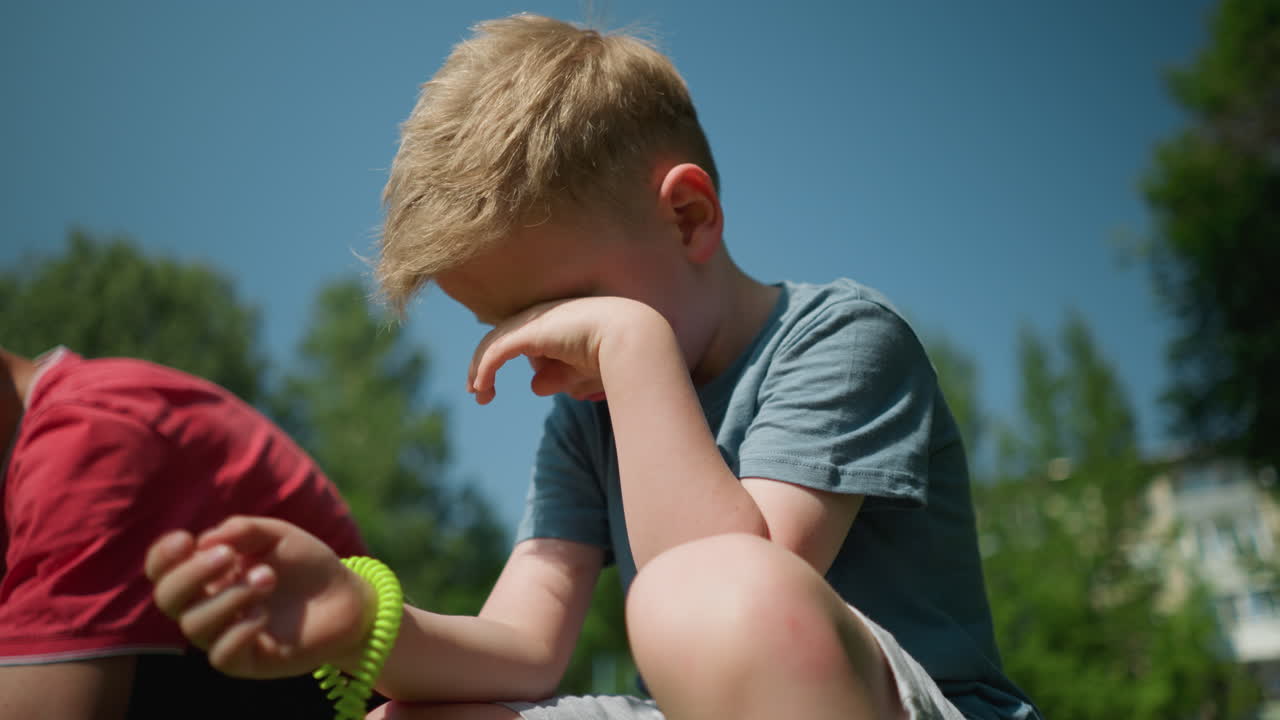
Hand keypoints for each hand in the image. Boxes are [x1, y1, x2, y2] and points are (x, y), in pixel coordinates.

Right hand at [146, 515, 373, 678]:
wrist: (347, 596)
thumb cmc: (306, 564)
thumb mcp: (277, 535)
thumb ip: (242, 530)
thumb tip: (204, 541)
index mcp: (209, 573)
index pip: (163, 570)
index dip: (162, 557)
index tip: (185, 540)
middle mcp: (209, 604)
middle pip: (168, 598)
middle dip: (192, 574)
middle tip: (229, 557)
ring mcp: (225, 634)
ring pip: (194, 625)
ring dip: (228, 596)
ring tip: (268, 578)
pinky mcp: (246, 661)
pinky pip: (220, 654)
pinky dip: (239, 629)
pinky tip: (264, 613)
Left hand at [468, 296, 658, 404]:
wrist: (633, 340)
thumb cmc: (617, 356)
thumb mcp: (582, 372)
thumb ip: (560, 377)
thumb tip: (535, 386)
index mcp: (556, 321)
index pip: (519, 337)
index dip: (500, 359)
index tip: (490, 385)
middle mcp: (543, 316)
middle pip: (501, 337)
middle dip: (484, 364)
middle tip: (478, 392)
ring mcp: (536, 321)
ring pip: (495, 343)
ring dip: (480, 369)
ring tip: (478, 394)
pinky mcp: (531, 332)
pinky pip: (498, 352)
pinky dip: (485, 369)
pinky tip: (482, 387)